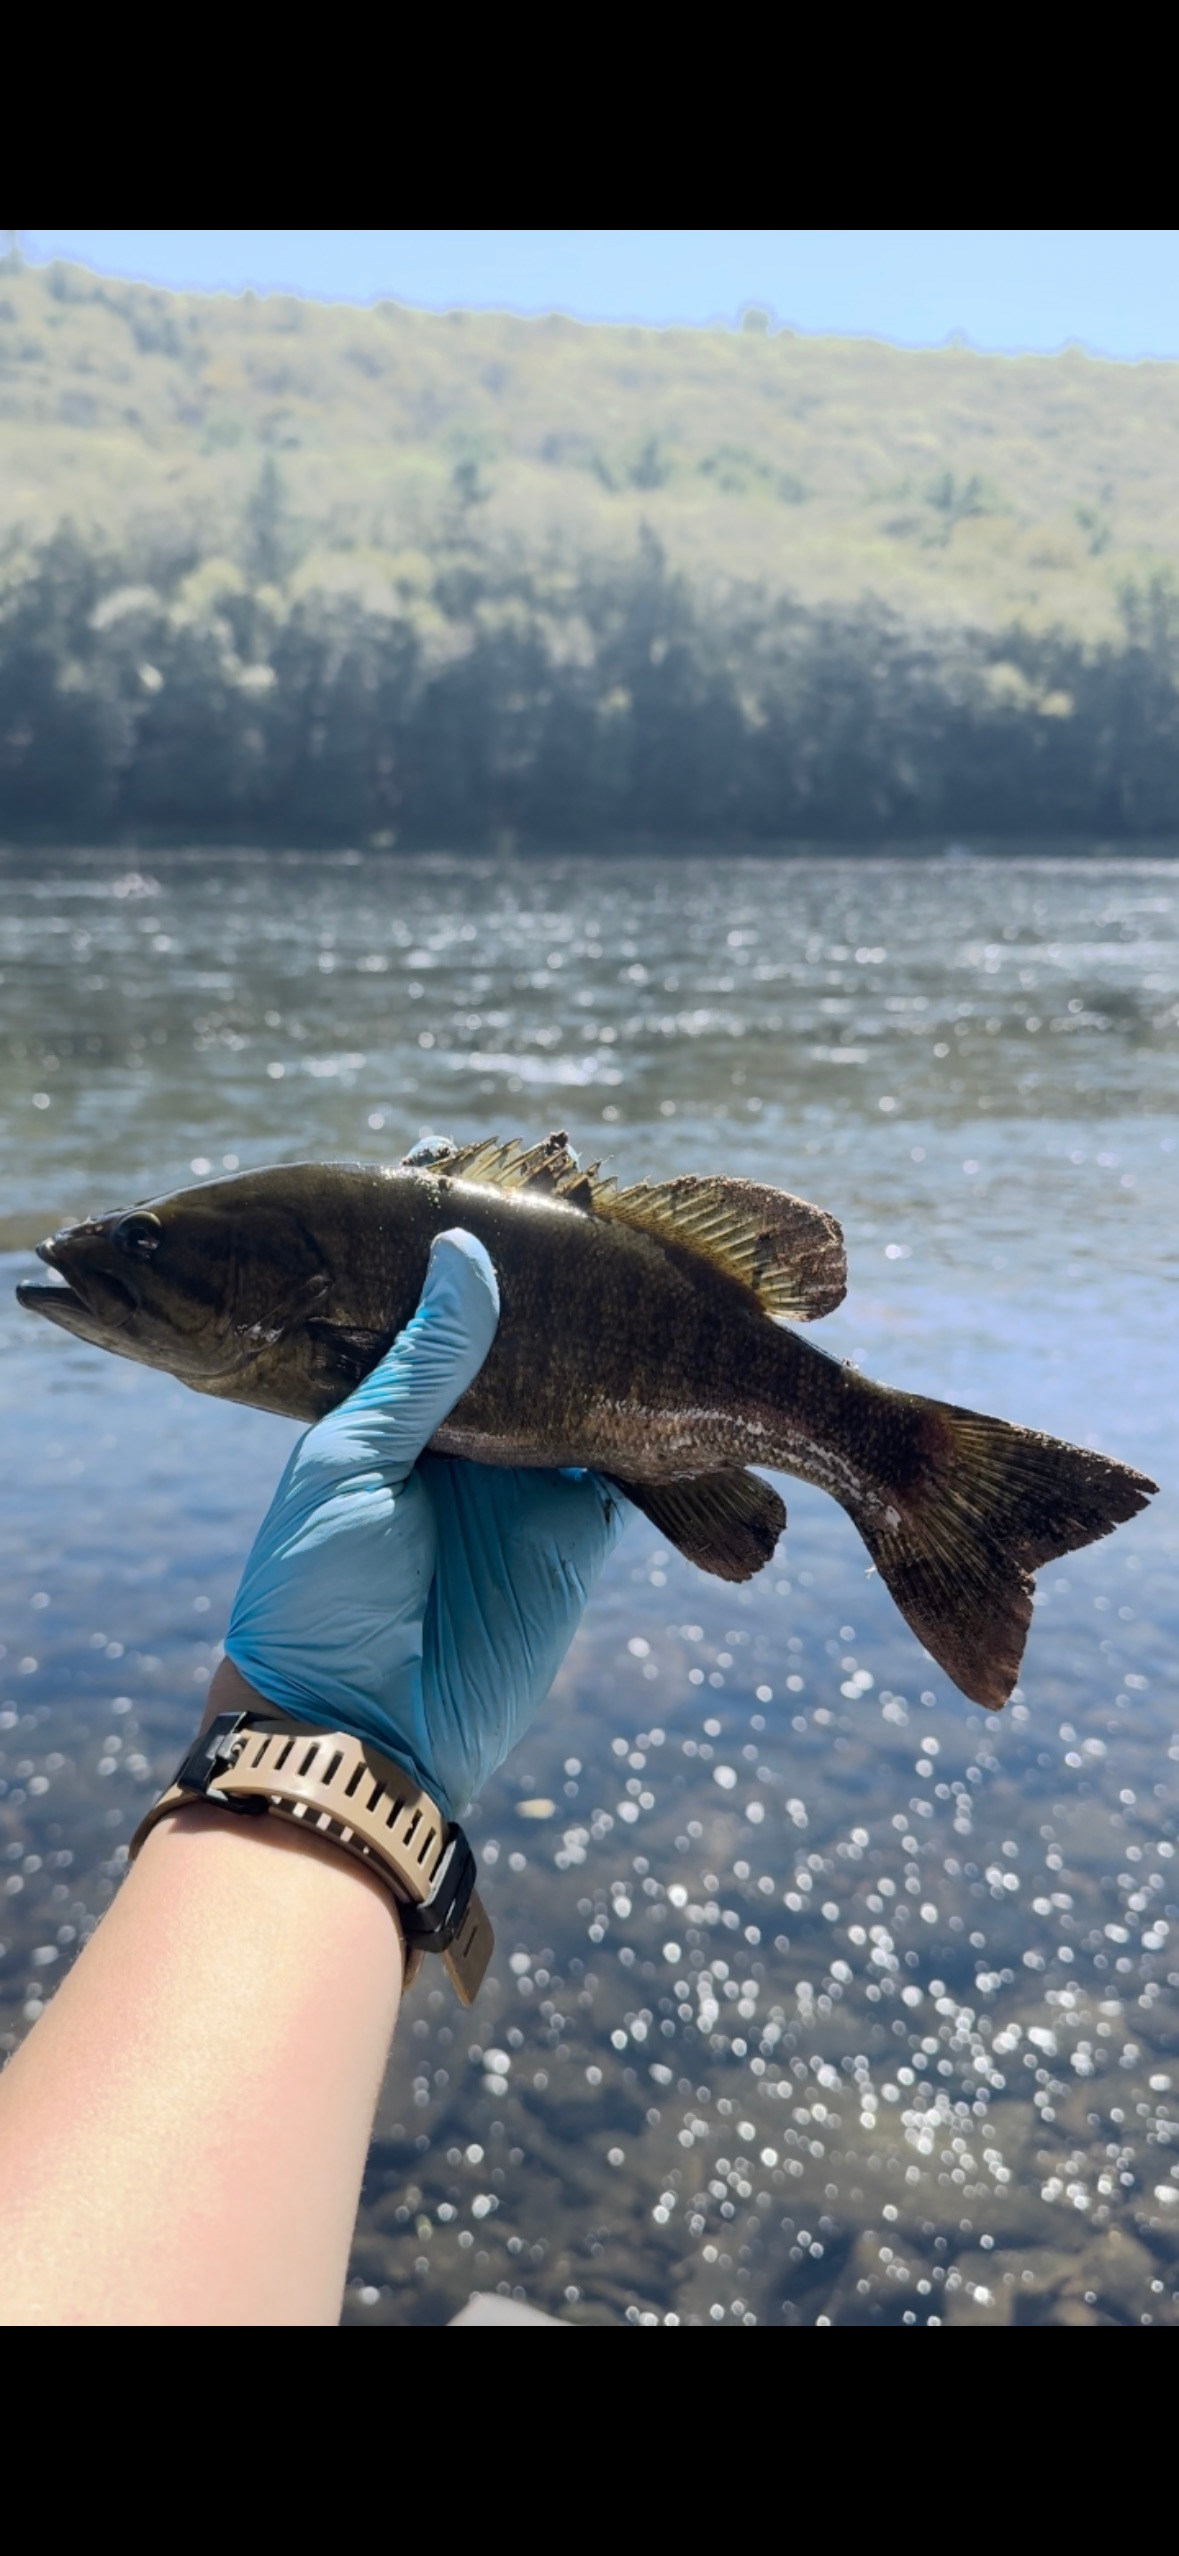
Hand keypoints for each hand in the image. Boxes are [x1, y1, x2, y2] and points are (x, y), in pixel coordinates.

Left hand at [224, 1229, 628, 1818]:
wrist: (358, 1735)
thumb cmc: (318, 1596)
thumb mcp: (352, 1460)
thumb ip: (421, 1365)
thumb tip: (467, 1253)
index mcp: (394, 1406)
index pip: (453, 1315)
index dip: (493, 1266)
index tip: (538, 1192)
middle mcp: (466, 1434)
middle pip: (535, 1346)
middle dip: (577, 1301)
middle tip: (627, 1227)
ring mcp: (527, 1481)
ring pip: (593, 1394)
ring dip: (628, 1356)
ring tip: (674, 1282)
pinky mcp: (579, 1532)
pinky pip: (635, 1469)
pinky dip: (665, 1431)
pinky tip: (692, 1377)